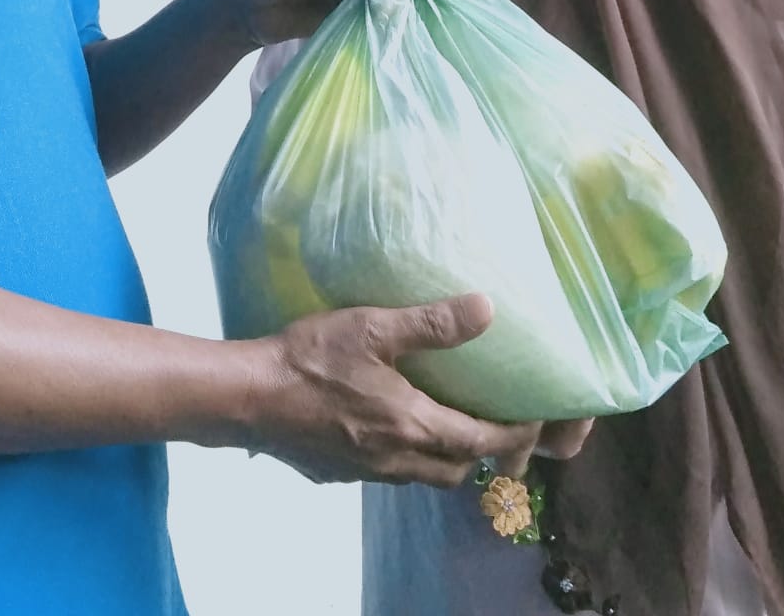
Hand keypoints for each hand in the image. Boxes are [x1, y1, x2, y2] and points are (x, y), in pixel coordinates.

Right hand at [240, 292, 590, 487]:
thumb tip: (487, 308)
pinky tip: (385, 425)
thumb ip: (431, 323)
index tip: (534, 418)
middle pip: (456, 468)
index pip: (482, 442)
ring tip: (442, 418)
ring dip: (441, 454)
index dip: (514, 434)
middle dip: (479, 448)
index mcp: (414, 426)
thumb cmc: (313, 359)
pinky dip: (403, 455)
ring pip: (422, 474)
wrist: (249, 397)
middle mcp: (397, 460)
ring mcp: (366, 472)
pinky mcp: (338, 473)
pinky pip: (386, 473)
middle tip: (487, 415)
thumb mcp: (373, 328)